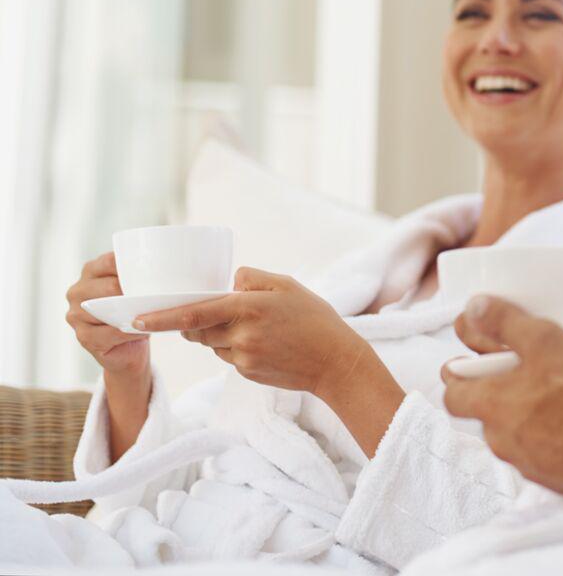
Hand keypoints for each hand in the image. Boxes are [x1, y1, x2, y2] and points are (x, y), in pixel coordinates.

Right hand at [65, 252, 148, 379]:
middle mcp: (78, 291)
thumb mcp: (135, 287)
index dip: (134, 267)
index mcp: (91, 271)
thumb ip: (139, 275)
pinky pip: (112, 332)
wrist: (129, 348)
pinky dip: (131, 331)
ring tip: (153, 313)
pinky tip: (144, 330)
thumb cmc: (134, 310)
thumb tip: (165, 267)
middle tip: (158, 296)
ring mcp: (76, 315)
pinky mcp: (83, 337)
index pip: (111, 262)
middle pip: (110, 286)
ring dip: (134, 312)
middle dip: (136, 292)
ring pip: (109, 310)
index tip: (157, 272)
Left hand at [135, 267, 372, 400]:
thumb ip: (252, 278)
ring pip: (212, 344)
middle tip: (211, 313)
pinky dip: (235, 348)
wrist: (335, 361)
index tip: (136, 319)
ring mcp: (243, 357)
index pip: (194, 313)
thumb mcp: (288, 285)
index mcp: (249, 307)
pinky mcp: (247, 373)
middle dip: (193, 322)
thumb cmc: (314, 318)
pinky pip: (227, 358)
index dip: (162, 317)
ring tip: (253, 329)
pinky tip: (263, 344)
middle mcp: (242, 334)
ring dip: (218, 334)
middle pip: (197, 329)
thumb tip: (229, 280)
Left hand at [442, 297, 562, 496]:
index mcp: (492, 405)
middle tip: (523, 373)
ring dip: (526, 416)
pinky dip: (550, 438)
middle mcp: (502, 440)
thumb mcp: (546, 340)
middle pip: (485, 414)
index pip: (453, 394)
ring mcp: (527, 463)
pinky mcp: (553, 479)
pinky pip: (542, 454)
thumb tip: (476, 307)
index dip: (456, 377)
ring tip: (557, 395)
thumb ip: (506, 322)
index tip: (464, 366)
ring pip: (514, 434)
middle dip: (498, 393)